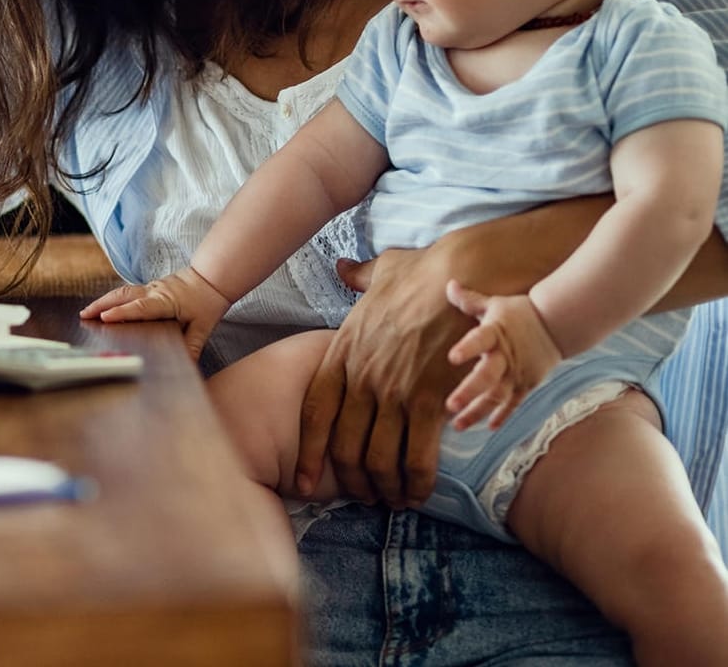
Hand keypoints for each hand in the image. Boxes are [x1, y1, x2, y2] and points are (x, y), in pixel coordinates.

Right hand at [79, 268, 229, 360]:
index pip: (141, 307)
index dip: (122, 313)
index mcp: (166, 301)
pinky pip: (127, 292)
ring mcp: (151, 287)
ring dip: (104, 301)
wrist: (212, 278)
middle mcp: (154, 292)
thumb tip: (187, 366)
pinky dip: (113, 299)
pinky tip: (104, 307)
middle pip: (123, 295)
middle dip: (102, 305)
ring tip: (87, 312)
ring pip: (122, 292)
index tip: (105, 317)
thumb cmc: (207, 301)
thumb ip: (193, 346)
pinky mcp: (150, 288)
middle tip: (84, 315)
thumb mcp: (204, 327)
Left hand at [294, 249, 470, 506]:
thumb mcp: (379, 272)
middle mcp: (361, 377)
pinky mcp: (429, 400)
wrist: (464, 274)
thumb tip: (343, 268)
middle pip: (343, 446)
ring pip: (378, 458)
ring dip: (384, 488)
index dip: (309, 453)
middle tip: (364, 497)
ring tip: (393, 501)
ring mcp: (393, 391)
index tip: (305, 481)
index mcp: (342, 352)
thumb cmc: (424, 273)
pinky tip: (420, 492)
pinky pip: (417, 455)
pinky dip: (416, 481)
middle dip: (351, 481)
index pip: (314, 413)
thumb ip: (357, 278)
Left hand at [444, 281, 562, 429]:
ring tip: (458, 424)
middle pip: (487, 376)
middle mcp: (506, 356)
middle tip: (450, 406)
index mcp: (495, 333)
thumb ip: (470, 300)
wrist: (557, 324)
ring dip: (477, 411)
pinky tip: (489, 427)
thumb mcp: (494, 304)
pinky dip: (502, 415)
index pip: (479, 340)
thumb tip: (448, 284)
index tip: (452, 357)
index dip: (467, 348)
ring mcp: (517, 373)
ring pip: (497, 396)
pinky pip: (514, 403)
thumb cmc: (520, 313)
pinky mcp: (527, 384)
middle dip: (469, 392)